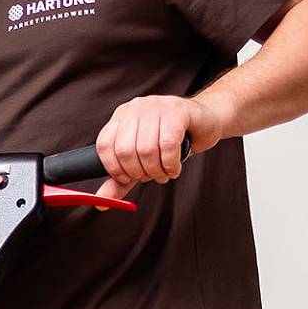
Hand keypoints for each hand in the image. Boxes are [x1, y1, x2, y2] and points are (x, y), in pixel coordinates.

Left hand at [92, 93, 226, 198]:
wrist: (206, 122)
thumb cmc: (171, 142)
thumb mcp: (141, 163)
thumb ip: (120, 181)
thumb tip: (101, 202)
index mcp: (121, 117)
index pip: (104, 146)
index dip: (114, 169)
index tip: (128, 179)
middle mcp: (135, 108)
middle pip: (125, 150)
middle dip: (138, 172)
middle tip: (150, 177)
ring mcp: (156, 106)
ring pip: (146, 149)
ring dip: (156, 170)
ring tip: (164, 174)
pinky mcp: (176, 110)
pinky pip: (167, 145)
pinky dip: (170, 164)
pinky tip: (174, 168)